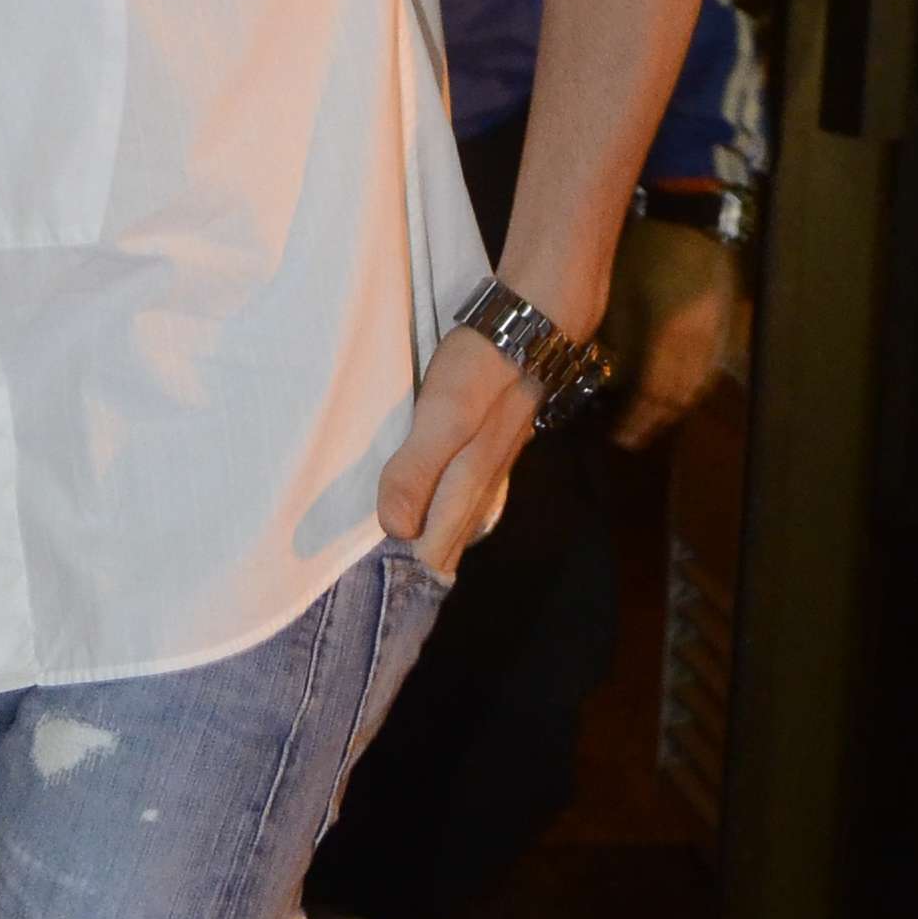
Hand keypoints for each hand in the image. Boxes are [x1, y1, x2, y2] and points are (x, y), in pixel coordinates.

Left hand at [374, 324, 540, 573]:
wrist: (537, 321)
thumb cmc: (486, 365)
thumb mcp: (445, 413)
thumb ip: (419, 467)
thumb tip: (397, 529)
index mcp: (468, 480)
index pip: (437, 545)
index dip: (411, 570)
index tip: (380, 598)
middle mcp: (484, 479)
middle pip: (453, 536)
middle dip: (425, 562)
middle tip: (389, 592)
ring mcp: (495, 459)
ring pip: (464, 514)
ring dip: (439, 537)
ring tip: (415, 560)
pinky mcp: (496, 437)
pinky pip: (469, 488)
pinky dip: (451, 507)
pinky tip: (445, 507)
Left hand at [603, 214, 743, 448]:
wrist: (689, 217)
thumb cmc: (644, 250)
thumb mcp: (617, 296)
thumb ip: (617, 342)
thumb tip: (610, 377)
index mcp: (668, 339)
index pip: (652, 395)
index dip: (636, 420)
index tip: (618, 437)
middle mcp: (697, 345)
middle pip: (677, 397)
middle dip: (654, 421)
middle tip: (632, 438)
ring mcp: (716, 336)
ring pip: (696, 386)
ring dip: (673, 408)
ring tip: (653, 421)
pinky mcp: (724, 325)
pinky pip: (709, 368)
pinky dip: (692, 387)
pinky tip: (679, 393)